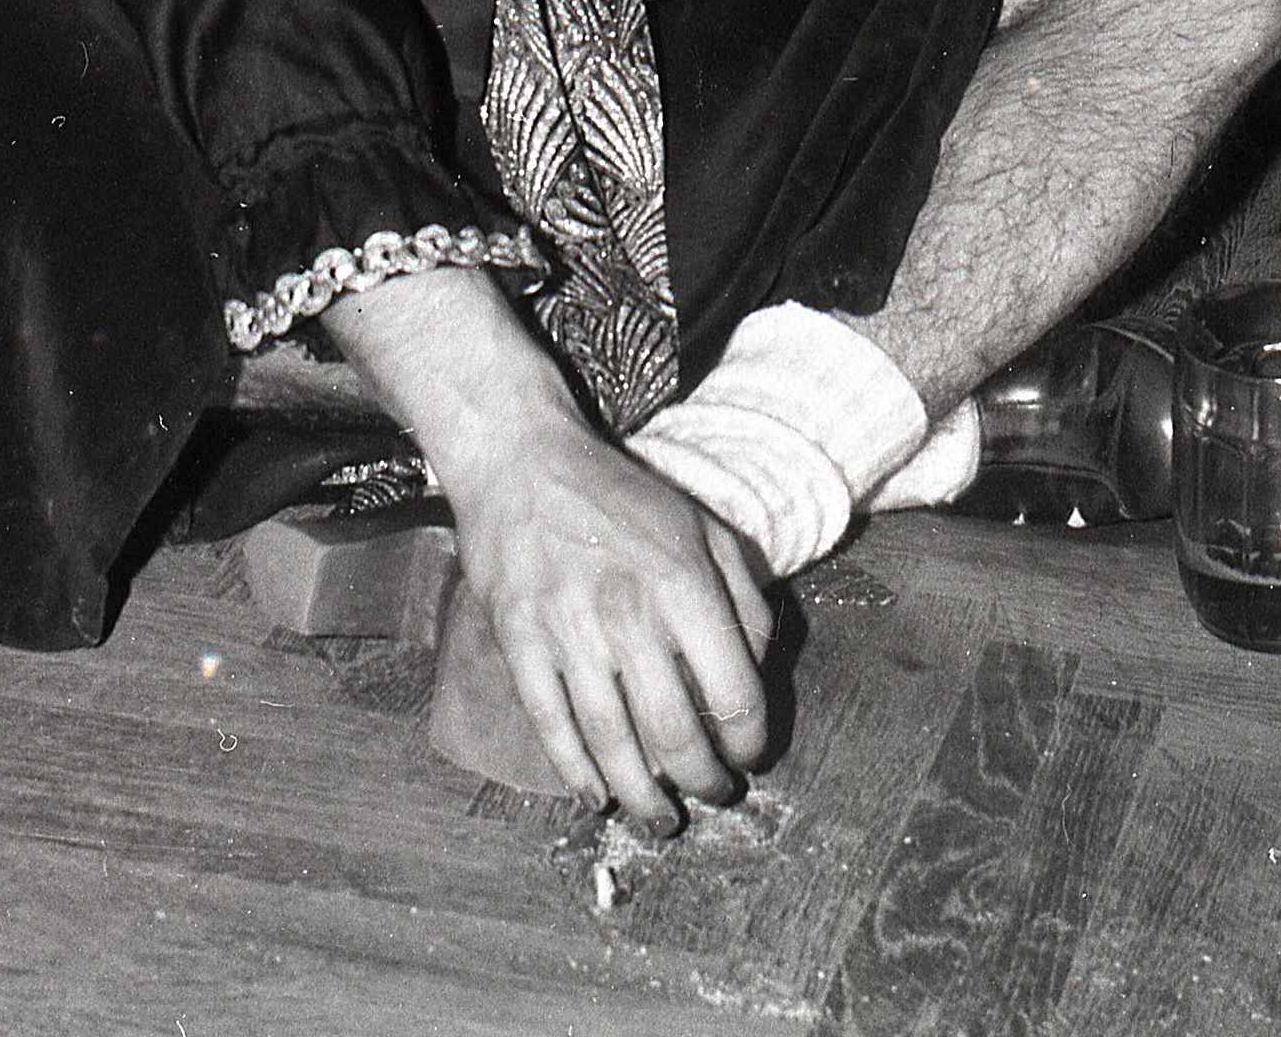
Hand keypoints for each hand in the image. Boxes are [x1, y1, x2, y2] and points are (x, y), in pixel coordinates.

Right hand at [444, 408, 773, 829]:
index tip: (749, 755)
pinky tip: (597, 795)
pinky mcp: (520, 641)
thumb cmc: (619, 496)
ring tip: (661, 819)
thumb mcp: (701, 524)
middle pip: (674, 731)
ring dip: (642, 794)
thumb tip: (760, 660)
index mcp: (683, 581)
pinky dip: (576, 771)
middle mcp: (629, 612)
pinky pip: (552, 724)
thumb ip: (742, 589)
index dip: (748, 739)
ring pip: (612, 742)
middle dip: (702, 780)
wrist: (524, 462)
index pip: (731, 690)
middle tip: (713, 795)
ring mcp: (569, 630)